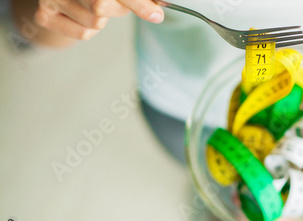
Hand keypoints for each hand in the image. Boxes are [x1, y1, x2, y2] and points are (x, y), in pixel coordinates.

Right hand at [34, 0, 164, 40]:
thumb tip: (157, 10)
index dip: (137, 3)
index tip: (156, 15)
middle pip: (102, 7)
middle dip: (119, 8)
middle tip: (118, 3)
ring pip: (96, 23)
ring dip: (104, 19)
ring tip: (95, 5)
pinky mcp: (44, 15)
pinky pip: (83, 33)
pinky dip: (90, 28)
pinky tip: (82, 14)